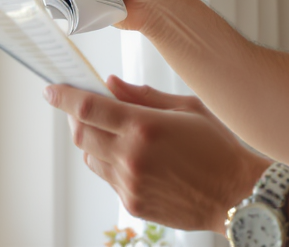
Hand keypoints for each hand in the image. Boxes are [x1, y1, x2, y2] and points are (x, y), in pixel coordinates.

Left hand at [45, 75, 268, 232]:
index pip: (88, 108)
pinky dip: (110, 163)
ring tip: (113, 133)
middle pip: (81, 133)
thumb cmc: (217, 148)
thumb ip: (143, 96)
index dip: (64, 97)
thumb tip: (111, 84)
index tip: (51, 90)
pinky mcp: (132, 203)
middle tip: (82, 107)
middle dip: (75, 117)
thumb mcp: (186, 109)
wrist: (237, 195)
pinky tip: (132, 157)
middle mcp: (131, 157)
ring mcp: (129, 183)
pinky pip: (107, 179)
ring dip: (92, 141)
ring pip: (89, 158)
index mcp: (144, 127)